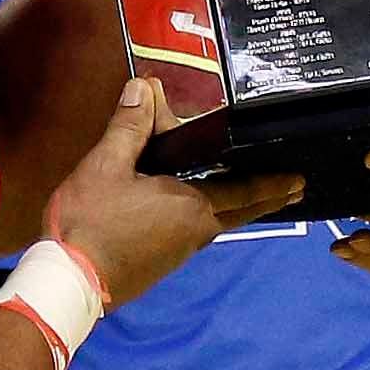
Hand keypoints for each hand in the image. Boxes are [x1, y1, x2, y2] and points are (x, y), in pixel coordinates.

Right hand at [45, 78, 302, 304]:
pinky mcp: (162, 262)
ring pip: (219, 223)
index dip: (272, 183)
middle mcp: (195, 232)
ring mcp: (179, 252)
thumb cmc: (92, 221)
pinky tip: (199, 209)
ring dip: (239, 207)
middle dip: (267, 198)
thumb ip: (129, 126)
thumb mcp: (106, 165)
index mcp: (192, 206)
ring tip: (251, 194)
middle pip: (240, 212)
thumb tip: (145, 87)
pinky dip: (212, 216)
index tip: (299, 179)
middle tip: (294, 189)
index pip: (244, 191)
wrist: (70, 282)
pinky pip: (197, 232)